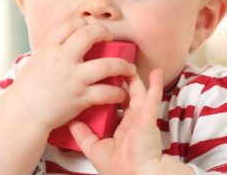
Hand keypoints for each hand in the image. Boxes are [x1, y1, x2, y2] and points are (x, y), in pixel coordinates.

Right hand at [9, 17, 136, 132]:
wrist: (25, 112)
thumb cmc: (28, 87)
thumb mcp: (36, 59)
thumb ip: (51, 48)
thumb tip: (62, 38)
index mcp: (50, 48)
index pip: (70, 23)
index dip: (83, 22)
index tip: (89, 28)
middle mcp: (63, 60)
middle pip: (88, 34)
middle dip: (103, 32)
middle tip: (109, 38)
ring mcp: (73, 79)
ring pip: (106, 65)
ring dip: (122, 65)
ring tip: (128, 68)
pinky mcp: (80, 97)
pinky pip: (106, 92)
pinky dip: (118, 93)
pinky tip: (121, 93)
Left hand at [69, 68, 190, 174]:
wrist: (133, 174)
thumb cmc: (119, 167)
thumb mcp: (94, 148)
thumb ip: (83, 134)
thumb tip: (70, 121)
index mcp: (120, 126)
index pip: (113, 104)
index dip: (108, 92)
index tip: (98, 80)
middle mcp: (130, 119)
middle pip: (125, 94)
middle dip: (119, 80)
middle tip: (110, 65)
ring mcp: (141, 117)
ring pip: (137, 92)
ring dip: (134, 78)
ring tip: (128, 63)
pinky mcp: (148, 117)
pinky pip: (153, 98)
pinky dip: (155, 85)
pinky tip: (157, 72)